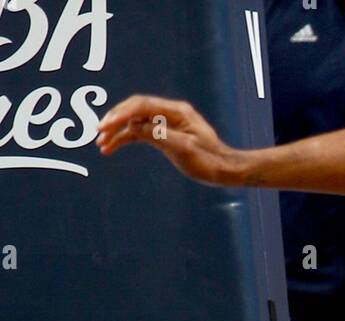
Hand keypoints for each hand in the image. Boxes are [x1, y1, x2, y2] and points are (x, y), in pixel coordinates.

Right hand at [96, 96, 240, 183]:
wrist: (225, 170)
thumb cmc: (210, 161)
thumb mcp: (184, 149)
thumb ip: (159, 135)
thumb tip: (133, 127)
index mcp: (177, 111)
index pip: (142, 105)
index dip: (121, 114)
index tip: (106, 125)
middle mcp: (171, 113)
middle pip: (135, 110)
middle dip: (115, 120)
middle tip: (98, 133)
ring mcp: (167, 122)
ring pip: (136, 121)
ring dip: (117, 131)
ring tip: (101, 144)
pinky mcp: (165, 134)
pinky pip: (141, 132)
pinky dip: (127, 138)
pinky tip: (113, 147)